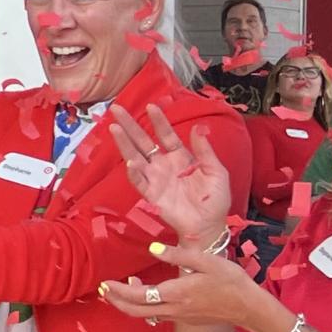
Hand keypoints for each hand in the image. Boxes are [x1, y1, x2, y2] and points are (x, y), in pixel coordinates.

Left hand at [99, 241, 265, 329]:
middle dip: (115, 301)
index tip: (105, 282)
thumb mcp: (206, 261)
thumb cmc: (231, 281)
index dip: (118, 291)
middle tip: (102, 289)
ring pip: (145, 315)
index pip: (138, 295)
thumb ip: (177, 254)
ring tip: (117, 290)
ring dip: (128, 304)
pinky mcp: (186, 319)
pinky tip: (144, 293)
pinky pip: (157, 315)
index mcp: (177, 293)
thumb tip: (152, 249)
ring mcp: (179, 317)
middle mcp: (174, 309)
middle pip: (135, 311)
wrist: (250, 308)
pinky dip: (143, 306)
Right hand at [109, 105, 232, 241]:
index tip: (152, 106)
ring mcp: (155, 179)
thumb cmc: (215, 200)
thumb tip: (198, 127)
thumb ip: (205, 151)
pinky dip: (134, 171)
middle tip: (117, 110)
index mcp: (180, 157)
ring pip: (135, 157)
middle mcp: (163, 165)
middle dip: (130, 126)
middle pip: (143, 142)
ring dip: (125, 143)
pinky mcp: (151, 194)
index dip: (159, 121)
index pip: (166, 135)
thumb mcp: (216, 171)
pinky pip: (139, 181)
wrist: (209, 225)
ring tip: (114, 128)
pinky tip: (130, 161)